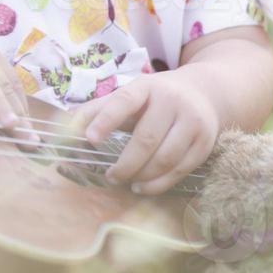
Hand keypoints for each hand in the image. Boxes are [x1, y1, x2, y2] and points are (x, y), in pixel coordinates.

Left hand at [73, 70, 219, 194]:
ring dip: (142, 176)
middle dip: (125, 163)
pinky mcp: (204, 143)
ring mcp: (192, 122)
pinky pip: (180, 170)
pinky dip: (158, 184)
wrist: (205, 93)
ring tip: (126, 181)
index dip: (106, 120)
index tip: (90, 139)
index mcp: (147, 87)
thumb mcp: (130, 94)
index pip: (124, 101)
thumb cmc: (157, 98)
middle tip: (110, 175)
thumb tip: (68, 129)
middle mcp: (172, 101)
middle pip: (146, 139)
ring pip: (165, 158)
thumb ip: (99, 110)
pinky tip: (143, 186)